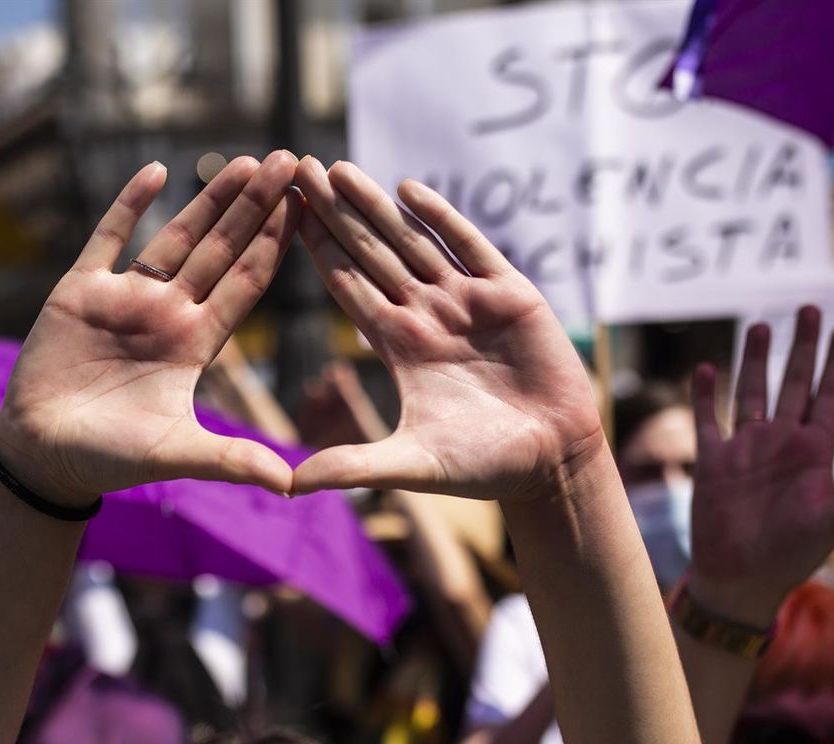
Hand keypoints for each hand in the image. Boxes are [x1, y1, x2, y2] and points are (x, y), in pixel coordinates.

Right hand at [0, 154, 300, 503]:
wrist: (44, 457)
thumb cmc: (111, 460)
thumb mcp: (177, 454)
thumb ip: (232, 460)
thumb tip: (291, 486)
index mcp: (196, 344)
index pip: (247, 283)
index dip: (277, 244)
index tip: (307, 207)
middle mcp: (168, 313)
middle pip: (222, 249)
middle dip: (256, 206)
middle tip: (293, 161)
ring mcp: (125, 298)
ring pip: (177, 236)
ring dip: (210, 199)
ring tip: (248, 161)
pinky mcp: (80, 290)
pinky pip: (108, 237)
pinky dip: (130, 205)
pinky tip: (158, 171)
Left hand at [289, 159, 602, 500]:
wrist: (551, 462)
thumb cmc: (482, 467)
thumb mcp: (410, 466)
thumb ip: (352, 467)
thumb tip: (287, 486)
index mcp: (399, 346)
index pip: (348, 287)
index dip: (316, 251)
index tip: (282, 214)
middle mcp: (427, 315)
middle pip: (371, 253)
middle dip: (336, 212)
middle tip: (298, 167)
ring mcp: (467, 302)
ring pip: (412, 241)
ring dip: (376, 206)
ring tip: (338, 170)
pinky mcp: (510, 295)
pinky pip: (471, 247)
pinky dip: (443, 218)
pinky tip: (410, 190)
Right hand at [689, 307, 833, 623]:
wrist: (741, 580)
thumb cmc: (793, 558)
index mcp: (816, 454)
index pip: (831, 398)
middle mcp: (783, 443)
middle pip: (794, 384)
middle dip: (803, 347)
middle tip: (812, 308)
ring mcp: (747, 449)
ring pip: (753, 392)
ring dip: (757, 359)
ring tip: (764, 325)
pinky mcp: (713, 460)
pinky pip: (708, 418)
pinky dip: (705, 394)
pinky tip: (706, 367)